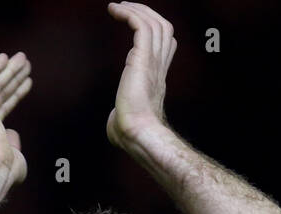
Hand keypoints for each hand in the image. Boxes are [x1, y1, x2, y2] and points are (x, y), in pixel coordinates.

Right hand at [0, 52, 32, 183]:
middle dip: (12, 78)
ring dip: (8, 70)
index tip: (25, 84)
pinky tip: (5, 57)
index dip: (14, 95)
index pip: (0, 108)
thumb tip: (12, 132)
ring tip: (23, 59)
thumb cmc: (4, 170)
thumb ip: (13, 145)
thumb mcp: (15, 159)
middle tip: (25, 65)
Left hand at [106, 2, 176, 146]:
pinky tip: (115, 10)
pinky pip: (140, 25)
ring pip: (154, 23)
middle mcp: (158, 67)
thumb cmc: (130, 132)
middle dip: (146, 14)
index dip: (154, 31)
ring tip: (119, 6)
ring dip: (136, 10)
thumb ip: (121, 114)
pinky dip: (129, 13)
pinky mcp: (142, 58)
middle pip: (163, 28)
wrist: (137, 132)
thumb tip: (114, 122)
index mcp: (157, 78)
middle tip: (126, 8)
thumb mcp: (125, 119)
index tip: (135, 26)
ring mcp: (153, 61)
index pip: (166, 45)